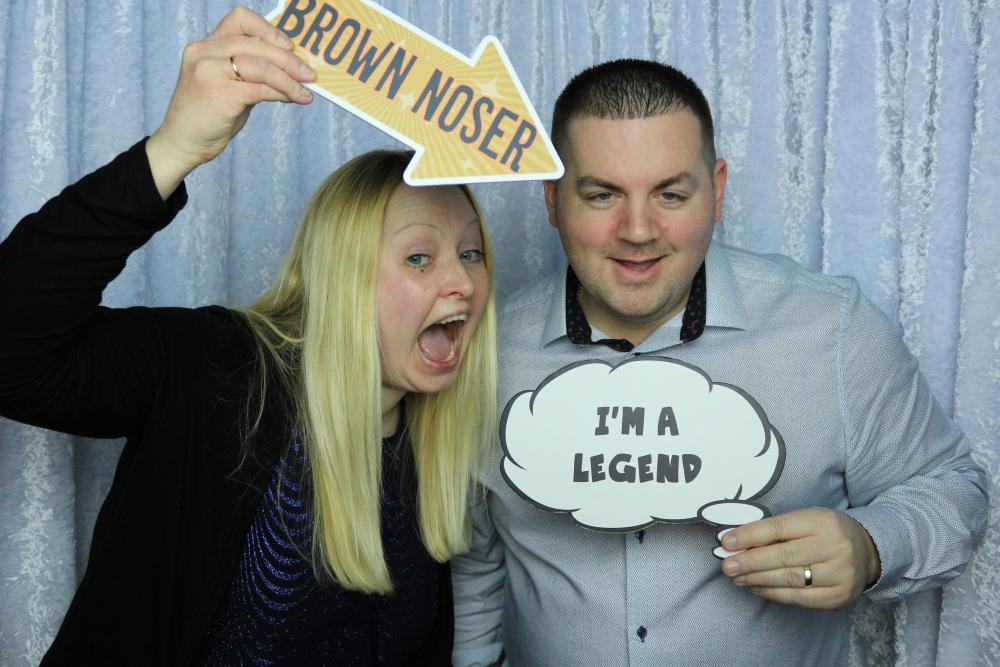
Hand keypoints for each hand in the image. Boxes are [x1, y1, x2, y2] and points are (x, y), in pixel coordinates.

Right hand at [146, 5, 315, 197]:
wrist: (183, 143)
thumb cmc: (208, 116)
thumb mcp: (226, 84)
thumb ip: (249, 72)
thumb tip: (290, 68)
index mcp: (205, 46)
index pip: (240, 20)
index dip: (268, 30)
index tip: (289, 46)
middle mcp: (204, 52)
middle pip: (256, 44)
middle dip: (288, 59)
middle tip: (309, 73)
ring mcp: (209, 72)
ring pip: (261, 66)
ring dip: (290, 79)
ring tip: (306, 90)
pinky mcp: (220, 94)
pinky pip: (261, 89)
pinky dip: (283, 93)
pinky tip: (295, 99)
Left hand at [720, 507, 880, 609]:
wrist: (868, 551)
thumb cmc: (826, 531)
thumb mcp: (806, 519)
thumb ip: (774, 529)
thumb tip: (735, 541)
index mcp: (822, 521)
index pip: (778, 528)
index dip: (749, 536)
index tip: (726, 542)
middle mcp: (834, 547)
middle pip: (782, 556)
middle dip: (749, 562)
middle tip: (726, 565)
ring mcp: (839, 574)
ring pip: (788, 579)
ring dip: (756, 579)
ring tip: (736, 577)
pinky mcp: (838, 597)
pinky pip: (798, 597)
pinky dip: (773, 593)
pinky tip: (756, 587)